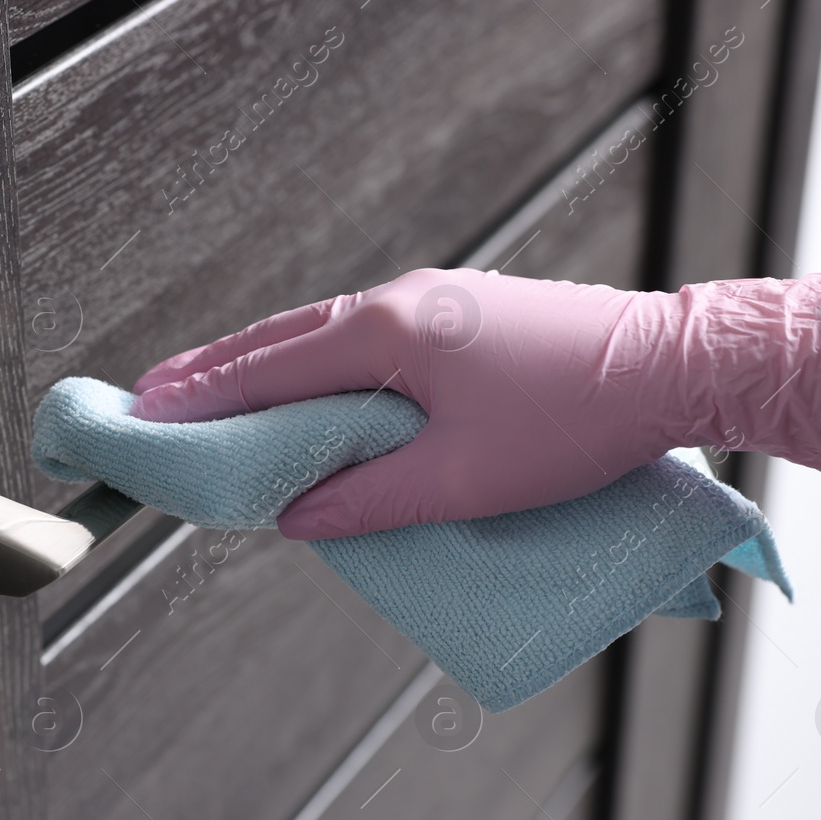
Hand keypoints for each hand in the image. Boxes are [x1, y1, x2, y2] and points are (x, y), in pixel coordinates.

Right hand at [131, 267, 820, 538]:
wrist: (674, 366)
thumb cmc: (573, 421)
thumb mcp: (461, 481)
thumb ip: (367, 500)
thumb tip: (296, 517)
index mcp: (387, 335)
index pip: (269, 368)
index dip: (203, 395)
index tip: (146, 411)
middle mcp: (401, 303)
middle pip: (284, 338)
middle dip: (218, 372)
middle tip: (159, 397)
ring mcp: (436, 302)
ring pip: (325, 334)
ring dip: (268, 365)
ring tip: (220, 393)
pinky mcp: (465, 316)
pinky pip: (367, 337)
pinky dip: (320, 362)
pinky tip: (316, 387)